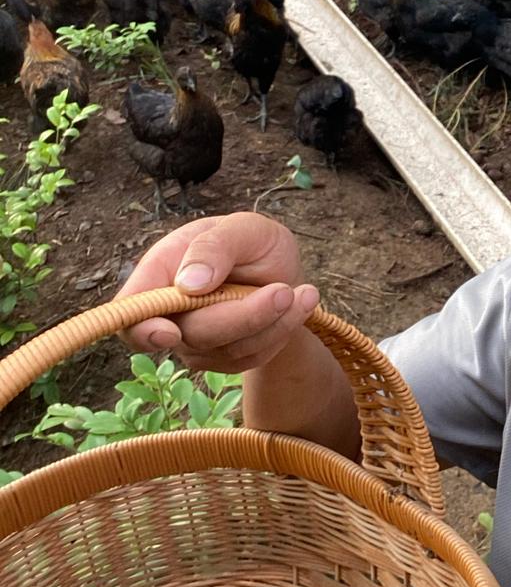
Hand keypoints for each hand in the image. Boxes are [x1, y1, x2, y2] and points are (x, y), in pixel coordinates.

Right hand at [115, 212, 319, 373]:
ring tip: (302, 292)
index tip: (168, 332)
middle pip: (193, 334)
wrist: (281, 268)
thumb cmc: (253, 242)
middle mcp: (171, 312)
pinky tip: (301, 303)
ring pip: (229, 349)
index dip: (140, 328)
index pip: (132, 310)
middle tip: (283, 291)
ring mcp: (196, 341)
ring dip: (272, 321)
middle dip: (242, 316)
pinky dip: (282, 330)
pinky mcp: (226, 358)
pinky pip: (252, 357)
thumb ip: (215, 247)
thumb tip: (189, 283)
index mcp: (162, 271)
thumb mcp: (244, 228)